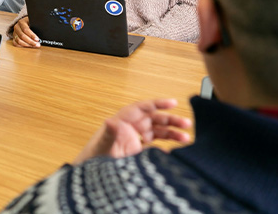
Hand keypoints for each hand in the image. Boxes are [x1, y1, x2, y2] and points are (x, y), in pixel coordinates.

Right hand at [12, 16, 39, 47]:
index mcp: (21, 22)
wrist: (24, 22)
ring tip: (34, 46)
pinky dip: (22, 46)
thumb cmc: (30, 22)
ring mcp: (14, 33)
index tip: (37, 39)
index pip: (26, 29)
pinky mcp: (14, 38)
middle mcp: (16, 27)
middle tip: (37, 44)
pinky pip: (16, 43)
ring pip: (19, 41)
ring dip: (27, 45)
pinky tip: (28, 46)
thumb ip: (36, 25)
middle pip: (22, 36)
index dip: (32, 35)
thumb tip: (43, 32)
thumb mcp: (33, 21)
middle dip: (30, 41)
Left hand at [73, 99, 190, 164]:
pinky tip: (174, 153)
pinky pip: (154, 147)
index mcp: (123, 121)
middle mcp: (130, 128)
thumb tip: (111, 121)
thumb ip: (109, 133)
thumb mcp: (102, 144)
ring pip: (157, 132)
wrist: (90, 174)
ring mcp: (134, 139)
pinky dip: (165, 149)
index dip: (158, 104)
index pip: (143, 108)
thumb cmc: (94, 156)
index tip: (173, 103)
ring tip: (186, 139)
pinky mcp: (137, 152)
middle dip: (171, 121)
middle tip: (186, 124)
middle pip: (154, 119)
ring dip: (172, 134)